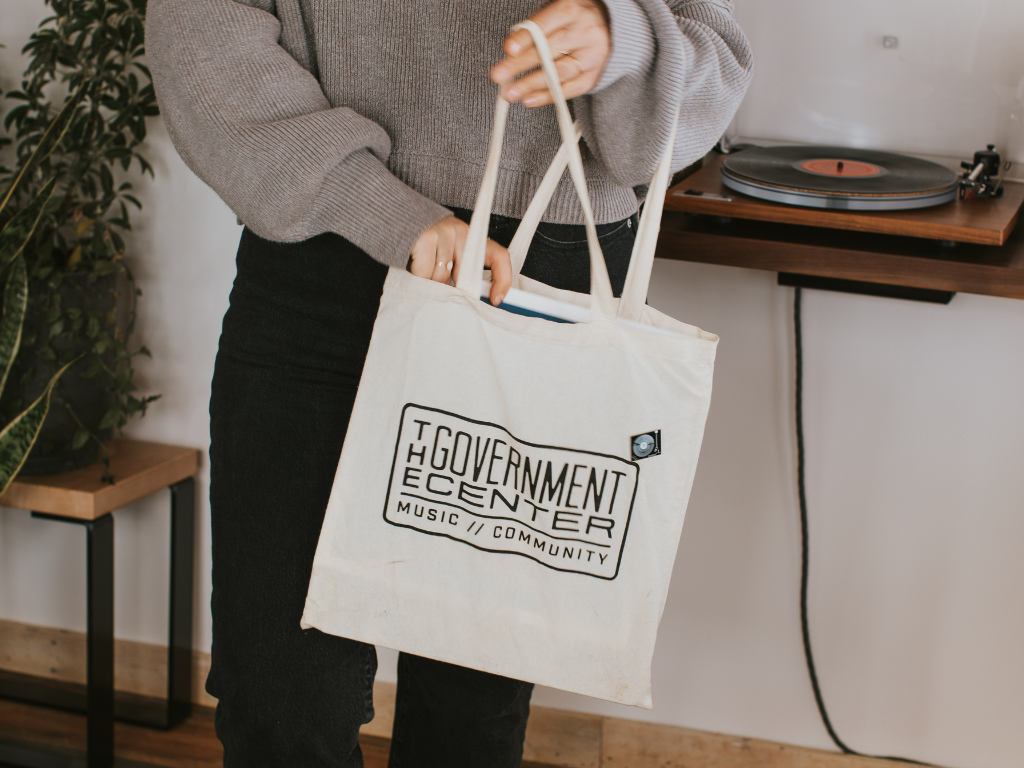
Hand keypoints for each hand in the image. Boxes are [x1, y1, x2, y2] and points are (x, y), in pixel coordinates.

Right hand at [409, 217, 512, 305]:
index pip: (499, 256)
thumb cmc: (425, 241)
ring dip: (431, 284)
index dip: (502, 280)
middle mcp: (461, 233)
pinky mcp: (425, 239)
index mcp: (472, 238)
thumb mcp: (450, 251)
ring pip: (443, 278)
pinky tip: (414, 269)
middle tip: (449, 298)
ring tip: (424, 274)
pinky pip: (425, 274)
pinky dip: (418, 278)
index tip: (496, 299)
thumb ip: (462, 270)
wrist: (396, 216)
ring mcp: (444, 234)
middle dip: (458, 292)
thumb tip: (471, 298)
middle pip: (467, 276)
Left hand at [489, 0, 609, 107]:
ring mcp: (592, 56)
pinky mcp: (593, 75)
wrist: (606, 25)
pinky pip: (569, 90)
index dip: (525, 39)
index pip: (543, 26)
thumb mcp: (554, 13)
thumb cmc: (570, 19)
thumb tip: (511, 52)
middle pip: (548, 52)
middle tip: (499, 76)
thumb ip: (534, 29)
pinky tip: (529, 100)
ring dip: (531, 85)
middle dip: (520, 66)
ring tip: (510, 93)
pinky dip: (547, 96)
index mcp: (571, 11)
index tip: (509, 50)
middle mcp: (584, 32)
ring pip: (558, 73)